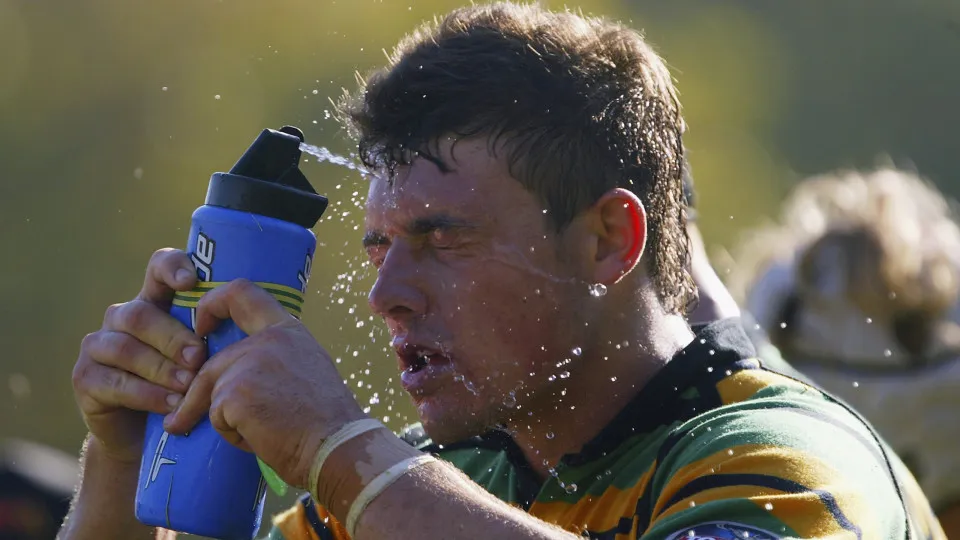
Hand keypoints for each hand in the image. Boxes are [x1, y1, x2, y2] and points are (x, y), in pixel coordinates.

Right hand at [71, 249, 206, 463]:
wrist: (147, 436)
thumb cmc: (187, 386)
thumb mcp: (206, 357)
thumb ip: (219, 335)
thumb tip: (256, 323)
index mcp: (155, 301)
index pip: (158, 267)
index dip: (172, 267)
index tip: (192, 282)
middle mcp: (122, 317)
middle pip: (142, 315)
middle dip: (174, 337)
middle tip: (200, 358)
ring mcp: (99, 346)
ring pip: (125, 348)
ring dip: (161, 368)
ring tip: (189, 386)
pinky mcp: (86, 378)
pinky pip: (114, 382)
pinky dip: (146, 394)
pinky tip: (170, 405)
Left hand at [161, 279, 366, 487]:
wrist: (336, 446)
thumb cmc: (326, 420)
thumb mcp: (307, 368)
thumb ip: (276, 357)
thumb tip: (244, 370)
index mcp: (287, 330)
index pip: (240, 293)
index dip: (211, 305)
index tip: (201, 329)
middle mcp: (268, 339)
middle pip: (212, 362)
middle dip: (194, 397)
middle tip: (180, 420)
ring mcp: (249, 364)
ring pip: (211, 392)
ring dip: (226, 420)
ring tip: (260, 434)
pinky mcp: (234, 393)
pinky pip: (215, 417)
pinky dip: (233, 434)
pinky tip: (262, 438)